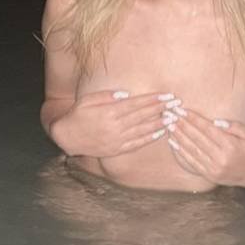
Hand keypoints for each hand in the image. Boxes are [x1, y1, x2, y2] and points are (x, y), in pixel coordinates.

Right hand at [51, 90, 169, 157]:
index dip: (153, 100)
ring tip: (173, 118)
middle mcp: (115, 127)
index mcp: (110, 112)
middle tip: (176, 104)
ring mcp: (117, 139)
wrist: (67, 137)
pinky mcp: (117, 149)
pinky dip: (149, 138)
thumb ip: (107, 96)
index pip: (137, 104)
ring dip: (159, 124)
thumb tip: (126, 94)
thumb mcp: (88, 100)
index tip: (166, 95)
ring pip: (143, 130)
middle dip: (161, 109)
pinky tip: (160, 133)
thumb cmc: (78, 114)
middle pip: (143, 116)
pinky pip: (136, 144)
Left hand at [164, 106, 244, 187]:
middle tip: (171, 114)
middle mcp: (220, 158)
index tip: (183, 110)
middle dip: (183, 125)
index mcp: (230, 146)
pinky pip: (191, 162)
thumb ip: (235, 126)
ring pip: (192, 150)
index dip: (194, 119)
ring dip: (179, 137)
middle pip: (197, 138)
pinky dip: (180, 152)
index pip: (207, 129)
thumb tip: (216, 122)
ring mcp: (213, 168)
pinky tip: (172, 142)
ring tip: (169, 125)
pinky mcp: (208, 175)